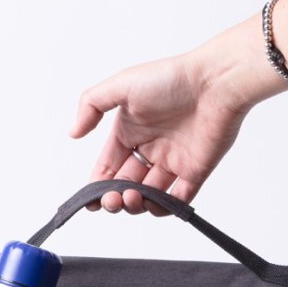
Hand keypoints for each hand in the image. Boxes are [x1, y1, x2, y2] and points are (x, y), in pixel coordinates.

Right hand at [68, 12, 287, 214]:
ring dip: (136, 204)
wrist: (215, 83)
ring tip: (132, 198)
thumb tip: (72, 132)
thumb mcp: (120, 85)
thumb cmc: (171, 78)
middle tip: (112, 200)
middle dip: (114, 197)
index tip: (90, 200)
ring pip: (149, 195)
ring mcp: (173, 160)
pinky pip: (179, 199)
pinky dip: (165, 208)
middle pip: (126, 183)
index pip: (108, 165)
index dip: (97, 184)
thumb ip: (91, 105)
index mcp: (130, 129)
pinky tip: (154, 204)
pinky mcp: (196, 171)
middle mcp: (150, 146)